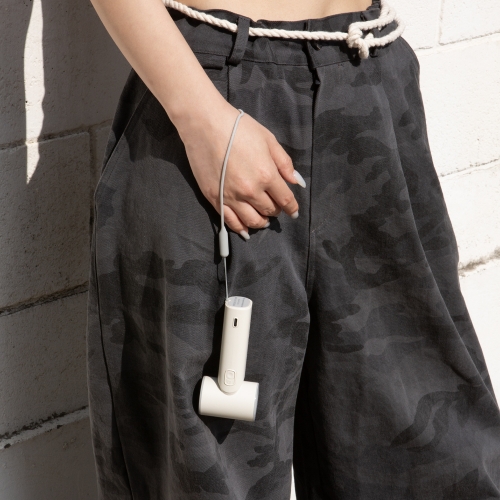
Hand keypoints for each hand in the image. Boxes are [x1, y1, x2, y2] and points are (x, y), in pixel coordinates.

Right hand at [177, 103, 305, 238]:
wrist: (205, 125)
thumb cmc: (238, 127)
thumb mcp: (268, 140)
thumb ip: (284, 163)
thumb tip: (297, 183)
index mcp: (267, 175)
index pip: (285, 199)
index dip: (292, 208)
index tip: (294, 212)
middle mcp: (250, 191)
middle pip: (269, 210)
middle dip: (276, 211)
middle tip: (276, 207)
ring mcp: (231, 197)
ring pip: (252, 221)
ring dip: (261, 222)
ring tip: (263, 220)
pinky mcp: (215, 199)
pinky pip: (230, 221)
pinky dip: (240, 228)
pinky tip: (246, 229)